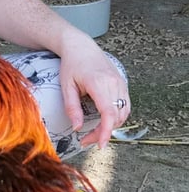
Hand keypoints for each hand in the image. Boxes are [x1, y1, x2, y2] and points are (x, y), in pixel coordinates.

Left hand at [58, 33, 129, 148]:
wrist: (81, 46)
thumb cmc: (72, 65)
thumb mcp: (66, 86)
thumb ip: (72, 108)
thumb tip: (77, 127)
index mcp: (99, 83)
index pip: (108, 113)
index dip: (106, 131)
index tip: (100, 144)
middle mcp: (114, 83)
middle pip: (116, 117)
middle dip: (103, 132)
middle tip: (86, 140)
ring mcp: (121, 83)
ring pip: (123, 113)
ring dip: (111, 126)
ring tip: (94, 133)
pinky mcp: (122, 84)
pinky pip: (125, 105)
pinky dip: (117, 117)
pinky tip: (104, 121)